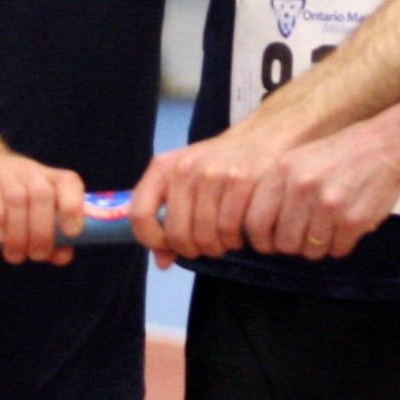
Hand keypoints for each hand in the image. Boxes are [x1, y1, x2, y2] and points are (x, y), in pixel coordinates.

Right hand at [0, 148, 83, 266]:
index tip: (72, 232)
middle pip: (41, 194)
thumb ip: (49, 234)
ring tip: (12, 256)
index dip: (73, 206)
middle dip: (41, 232)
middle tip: (34, 256)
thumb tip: (63, 256)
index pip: (67, 182)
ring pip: (13, 200)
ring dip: (15, 236)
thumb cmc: (4, 196)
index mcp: (42, 175)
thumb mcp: (29, 210)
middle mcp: (19, 168)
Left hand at [130, 126, 276, 263]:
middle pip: (177, 234)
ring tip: (226, 238)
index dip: (151, 240)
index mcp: (163, 167)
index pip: (140, 214)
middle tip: (205, 246)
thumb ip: (167, 217)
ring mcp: (214, 173)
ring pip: (206, 238)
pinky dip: (237, 242)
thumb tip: (162, 262)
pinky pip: (232, 232)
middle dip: (191, 250)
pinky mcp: (243, 180)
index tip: (168, 246)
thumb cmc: (216, 164)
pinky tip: (242, 234)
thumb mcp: (184, 180)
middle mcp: (185, 168)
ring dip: (217, 248)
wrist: (260, 137)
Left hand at [243, 108, 399, 258]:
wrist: (386, 145)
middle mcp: (301, 187)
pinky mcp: (353, 220)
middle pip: (284, 243)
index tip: (269, 243)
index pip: (255, 223)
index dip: (261, 241)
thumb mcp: (297, 159)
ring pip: (311, 251)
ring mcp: (328, 205)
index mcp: (282, 170)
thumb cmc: (340, 154)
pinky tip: (346, 224)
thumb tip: (259, 232)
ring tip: (329, 225)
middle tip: (305, 235)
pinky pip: (337, 251)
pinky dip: (341, 244)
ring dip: (319, 245)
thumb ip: (275, 191)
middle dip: (294, 245)